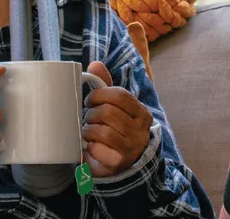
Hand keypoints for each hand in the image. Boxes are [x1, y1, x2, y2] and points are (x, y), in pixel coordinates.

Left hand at [82, 61, 152, 177]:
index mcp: (142, 114)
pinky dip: (89, 147)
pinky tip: (90, 147)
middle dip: (91, 113)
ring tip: (88, 131)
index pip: (120, 95)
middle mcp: (139, 131)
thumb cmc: (119, 130)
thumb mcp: (117, 108)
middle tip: (88, 117)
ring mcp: (130, 149)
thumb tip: (94, 65)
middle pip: (108, 113)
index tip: (90, 99)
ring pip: (101, 132)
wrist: (128, 164)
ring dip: (88, 130)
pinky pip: (97, 150)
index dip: (100, 94)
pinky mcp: (117, 164)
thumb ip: (107, 86)